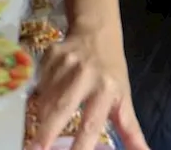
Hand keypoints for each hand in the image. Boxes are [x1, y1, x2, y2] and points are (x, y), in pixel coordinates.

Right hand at [32, 22, 146, 149]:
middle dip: (46, 132)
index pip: (92, 123)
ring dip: (42, 118)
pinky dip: (39, 98)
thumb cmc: (111, 71)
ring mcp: (64, 63)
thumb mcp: (124, 99)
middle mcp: (85, 75)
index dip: (81, 144)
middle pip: (62, 108)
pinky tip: (44, 102)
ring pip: (46, 98)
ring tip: (41, 133)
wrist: (96, 31)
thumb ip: (131, 131)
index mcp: (107, 89)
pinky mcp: (49, 55)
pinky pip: (39, 84)